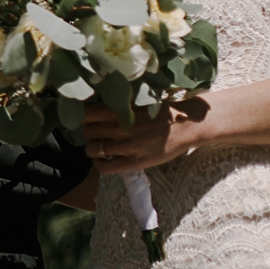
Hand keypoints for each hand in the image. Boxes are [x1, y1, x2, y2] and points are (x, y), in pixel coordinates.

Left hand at [81, 98, 208, 172]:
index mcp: (118, 109)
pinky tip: (105, 160)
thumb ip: (117, 104)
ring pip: (91, 150)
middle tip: (96, 134)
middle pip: (86, 132)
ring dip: (93, 149)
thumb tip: (94, 103)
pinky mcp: (134, 162)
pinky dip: (100, 164)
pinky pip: (104, 167)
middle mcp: (118, 127)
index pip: (84, 114)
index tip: (85, 119)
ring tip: (100, 147)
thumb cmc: (162, 111)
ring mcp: (126, 146)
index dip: (82, 118)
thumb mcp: (136, 101)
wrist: (187, 125)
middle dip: (89, 133)